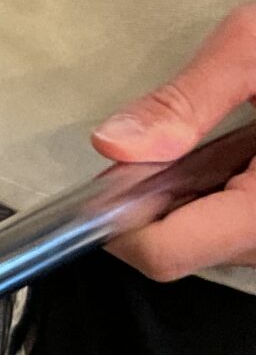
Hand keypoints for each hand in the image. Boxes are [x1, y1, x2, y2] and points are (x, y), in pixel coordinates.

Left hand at [93, 9, 255, 278]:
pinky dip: (226, 198)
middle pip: (184, 251)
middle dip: (159, 202)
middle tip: (175, 140)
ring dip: (195, 200)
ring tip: (230, 141)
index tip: (112, 176)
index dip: (120, 220)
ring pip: (214, 244)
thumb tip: (113, 144)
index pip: (164, 253)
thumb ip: (186, 100)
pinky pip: (241, 232)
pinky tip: (247, 156)